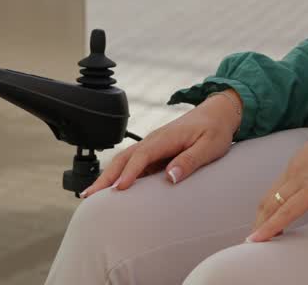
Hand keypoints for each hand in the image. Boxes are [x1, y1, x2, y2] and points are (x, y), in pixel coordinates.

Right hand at [80, 90, 242, 196]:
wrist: (218, 113)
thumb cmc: (215, 130)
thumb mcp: (210, 147)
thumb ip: (190, 161)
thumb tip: (170, 177)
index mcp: (165, 138)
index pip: (142, 156)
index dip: (129, 173)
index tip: (118, 189)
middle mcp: (154, 140)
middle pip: (124, 158)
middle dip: (105, 176)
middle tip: (89, 195)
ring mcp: (153, 145)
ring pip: (124, 160)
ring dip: (108, 176)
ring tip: (92, 194)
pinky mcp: (155, 151)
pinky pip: (133, 163)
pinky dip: (119, 174)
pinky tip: (112, 188)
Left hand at [248, 96, 307, 241]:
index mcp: (298, 164)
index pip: (275, 192)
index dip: (267, 211)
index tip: (262, 227)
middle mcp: (294, 170)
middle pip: (267, 201)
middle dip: (259, 222)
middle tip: (254, 242)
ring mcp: (301, 178)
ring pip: (271, 207)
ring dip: (261, 227)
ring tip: (253, 246)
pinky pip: (286, 212)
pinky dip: (270, 227)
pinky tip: (259, 239)